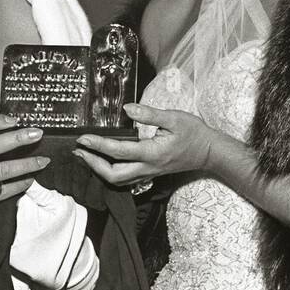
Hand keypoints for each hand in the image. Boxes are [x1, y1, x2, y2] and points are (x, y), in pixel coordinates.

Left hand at [72, 102, 219, 187]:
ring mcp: (149, 173)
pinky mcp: (150, 173)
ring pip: (118, 180)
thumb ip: (150, 114)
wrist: (210, 152)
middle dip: (92, 164)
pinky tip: (103, 162)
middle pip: (113, 175)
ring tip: (86, 157)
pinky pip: (126, 179)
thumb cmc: (194, 133)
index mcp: (152, 153)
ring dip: (99, 170)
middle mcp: (148, 167)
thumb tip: (127, 108)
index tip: (82, 138)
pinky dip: (110, 173)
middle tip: (79, 151)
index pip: (118, 151)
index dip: (97, 145)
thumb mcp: (174, 118)